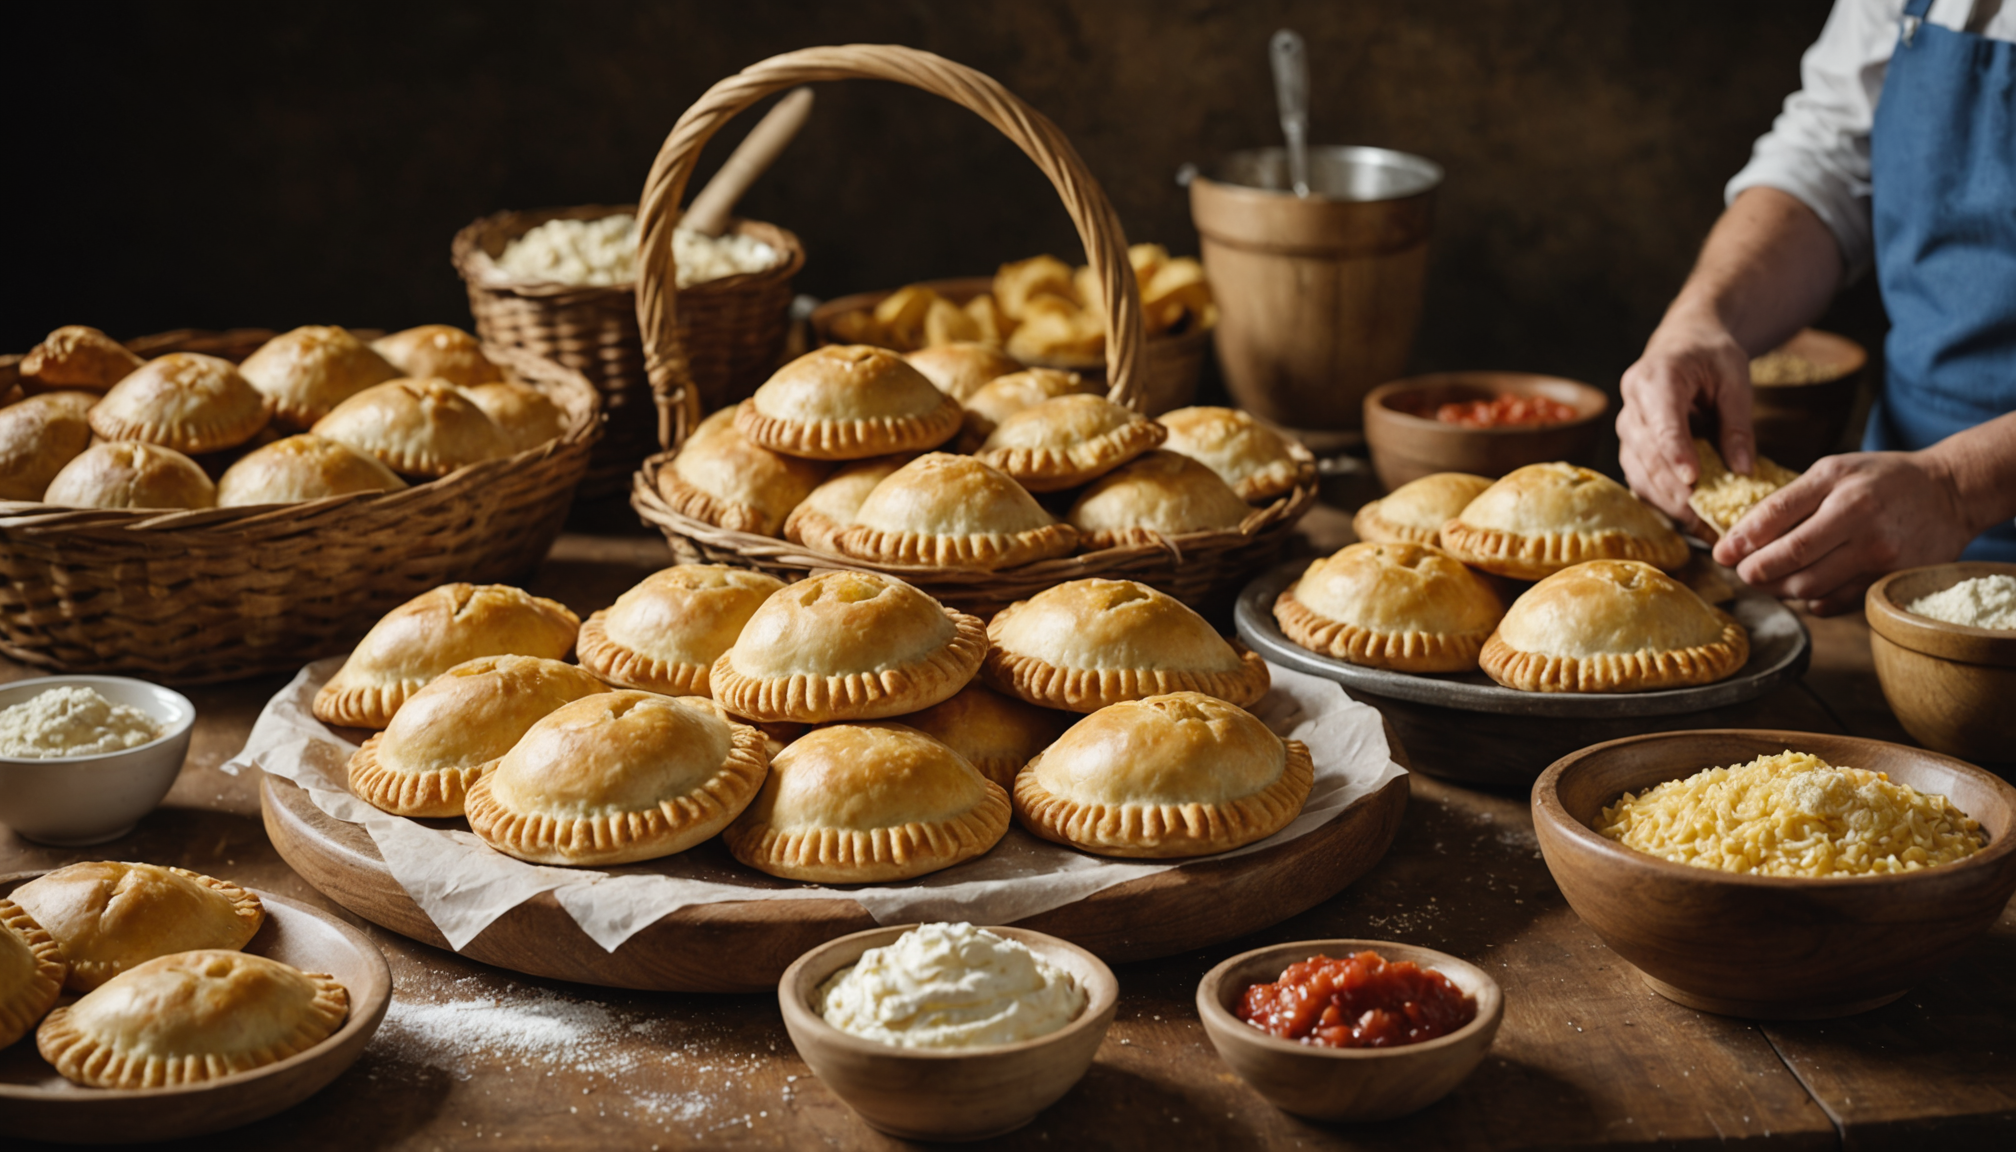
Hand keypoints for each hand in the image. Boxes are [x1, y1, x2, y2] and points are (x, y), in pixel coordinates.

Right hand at [1617, 311, 1756, 529]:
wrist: (1684, 345)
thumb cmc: (1711, 357)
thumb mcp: (1735, 380)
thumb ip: (1737, 424)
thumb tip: (1742, 469)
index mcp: (1656, 377)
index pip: (1662, 421)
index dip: (1676, 453)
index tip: (1692, 480)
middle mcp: (1632, 403)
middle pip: (1647, 453)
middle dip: (1674, 488)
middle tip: (1704, 517)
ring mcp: (1627, 426)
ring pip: (1638, 471)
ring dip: (1666, 500)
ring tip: (1699, 525)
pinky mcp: (1631, 446)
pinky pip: (1640, 477)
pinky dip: (1661, 500)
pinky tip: (1686, 517)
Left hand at [1712, 451, 1973, 614]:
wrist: (1949, 494)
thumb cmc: (1882, 479)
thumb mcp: (1834, 470)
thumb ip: (1789, 500)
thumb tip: (1741, 535)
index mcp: (1839, 489)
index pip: (1775, 519)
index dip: (1740, 541)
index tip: (1720, 553)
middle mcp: (1860, 523)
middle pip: (1789, 561)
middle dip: (1754, 571)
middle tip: (1742, 571)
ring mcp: (1879, 556)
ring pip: (1809, 588)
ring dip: (1778, 589)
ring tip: (1768, 580)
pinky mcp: (1889, 580)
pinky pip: (1835, 603)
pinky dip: (1810, 602)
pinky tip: (1804, 590)